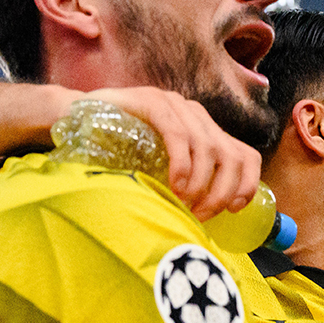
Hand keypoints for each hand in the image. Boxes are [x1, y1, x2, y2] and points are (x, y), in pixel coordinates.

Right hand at [86, 87, 264, 220]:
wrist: (75, 119)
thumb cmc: (117, 150)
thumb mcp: (159, 168)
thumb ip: (183, 182)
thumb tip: (203, 221)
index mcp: (205, 130)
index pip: (245, 154)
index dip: (248, 183)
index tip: (234, 210)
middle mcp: (195, 113)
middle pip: (230, 155)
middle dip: (221, 191)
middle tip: (201, 215)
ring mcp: (174, 104)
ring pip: (207, 147)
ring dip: (200, 183)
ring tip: (184, 204)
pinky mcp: (152, 101)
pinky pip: (177, 134)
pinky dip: (182, 163)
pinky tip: (176, 184)